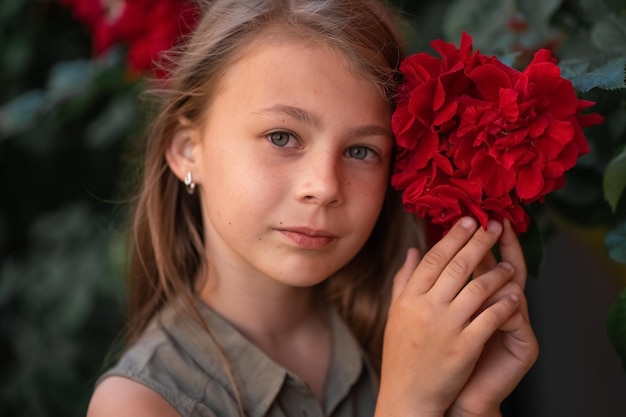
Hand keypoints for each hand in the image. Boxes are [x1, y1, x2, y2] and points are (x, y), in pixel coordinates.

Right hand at [375, 217, 526, 416]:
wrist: (407, 397)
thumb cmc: (402, 356)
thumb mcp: (396, 314)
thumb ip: (404, 280)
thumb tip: (413, 251)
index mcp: (408, 298)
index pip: (433, 258)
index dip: (453, 237)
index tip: (468, 220)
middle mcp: (425, 307)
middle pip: (457, 265)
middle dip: (479, 241)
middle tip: (494, 225)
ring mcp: (445, 327)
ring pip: (477, 288)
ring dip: (497, 272)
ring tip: (509, 263)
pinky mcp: (464, 347)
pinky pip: (490, 318)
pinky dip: (504, 303)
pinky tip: (515, 294)